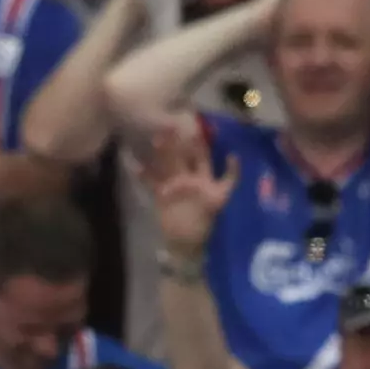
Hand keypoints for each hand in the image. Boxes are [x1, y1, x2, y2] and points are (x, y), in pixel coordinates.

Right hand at [137, 113, 230, 256]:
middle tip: (171, 125)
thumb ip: (230, 177)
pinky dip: (143, 174)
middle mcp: (187, 178)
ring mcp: (173, 185)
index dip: (199, 144)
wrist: (187, 242)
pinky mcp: (160, 194)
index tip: (196, 127)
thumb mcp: (223, 197)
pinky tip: (135, 165)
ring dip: (161, 153)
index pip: (202, 156)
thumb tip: (234, 156)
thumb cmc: (206, 221)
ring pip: (166, 164)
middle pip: (181, 156)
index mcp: (203, 177)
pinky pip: (151, 181)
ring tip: (156, 138)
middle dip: (177, 142)